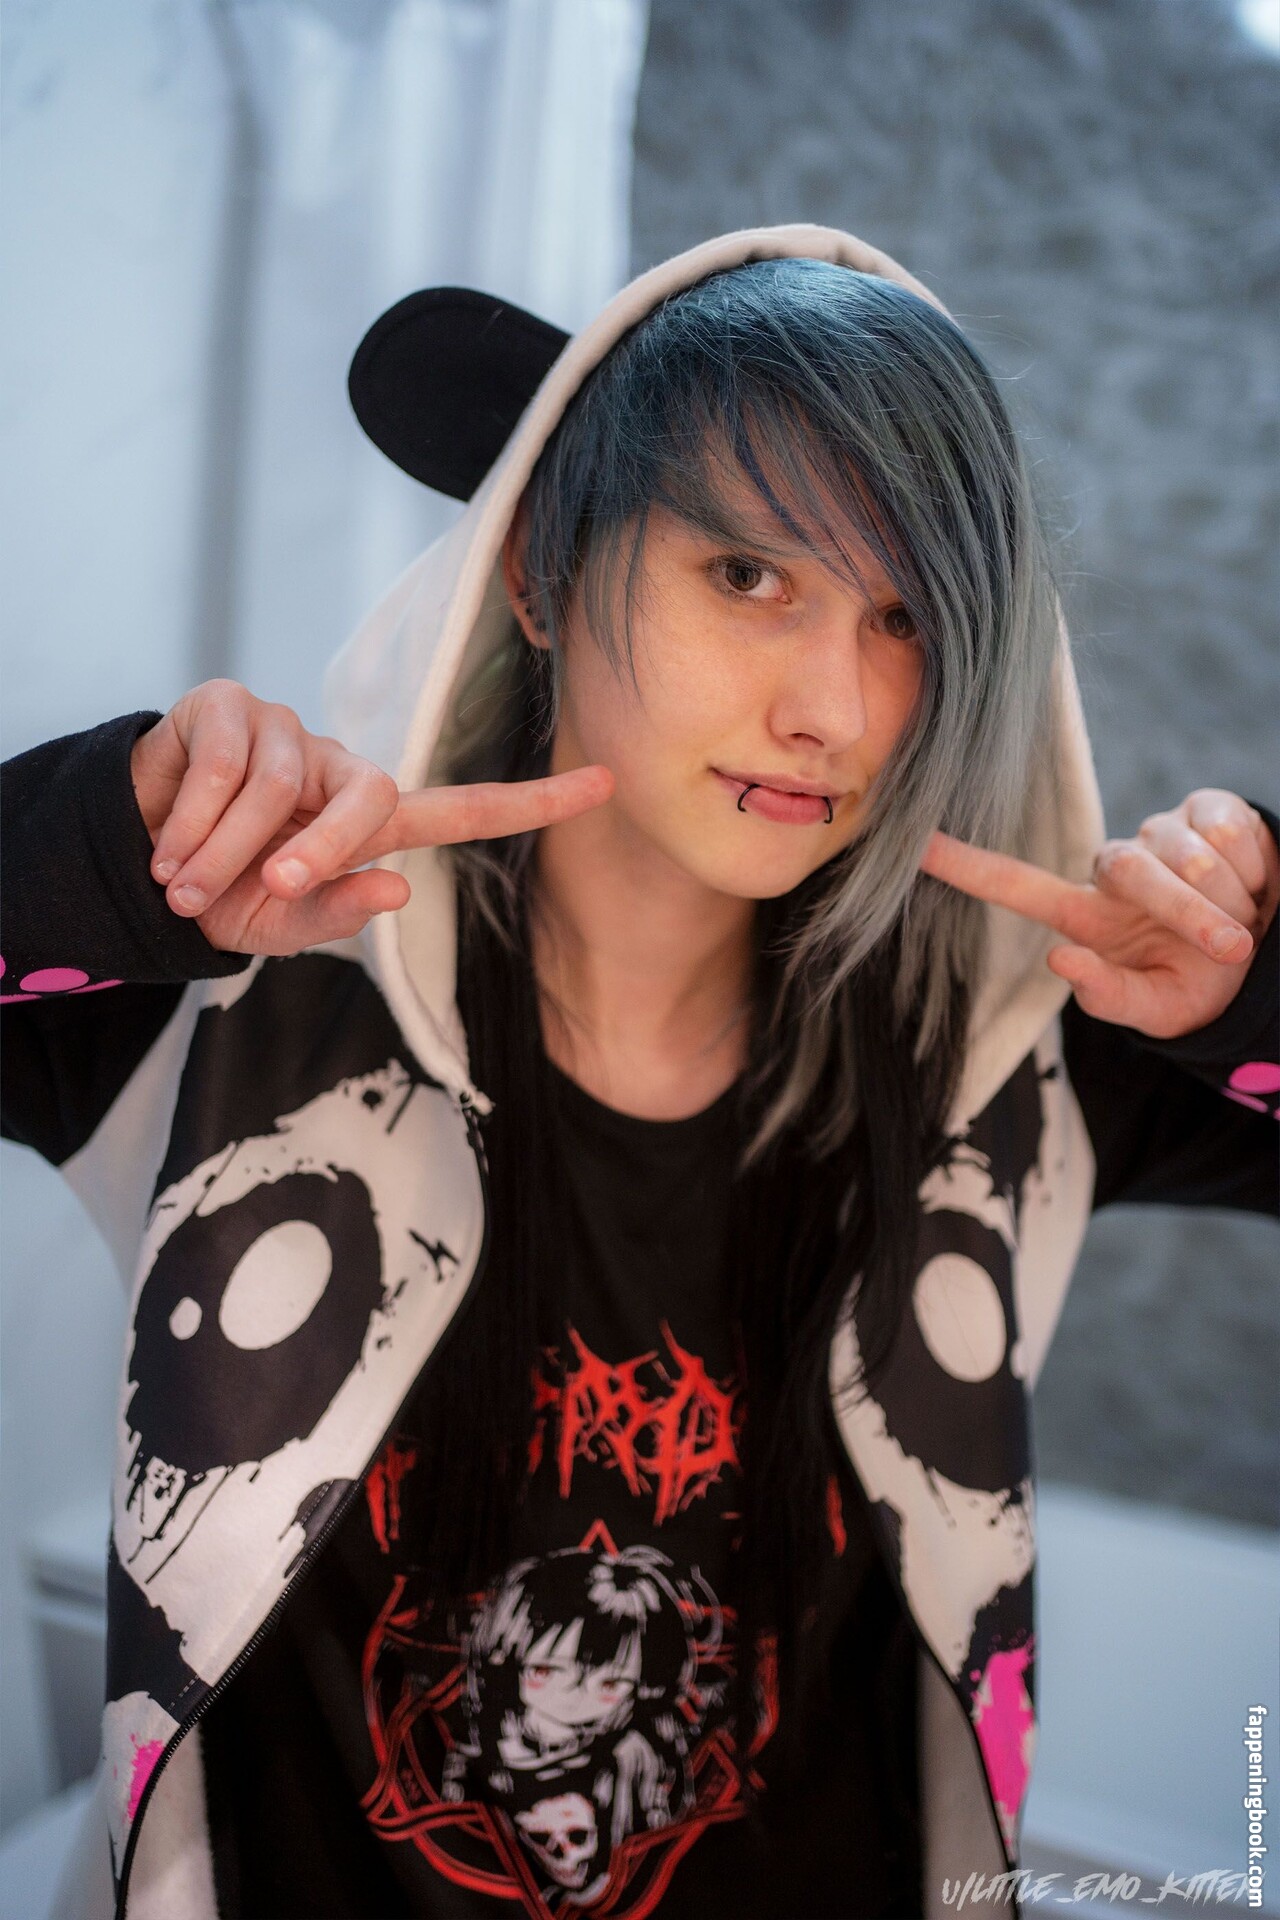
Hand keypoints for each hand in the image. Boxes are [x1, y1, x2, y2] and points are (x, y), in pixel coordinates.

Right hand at [130, 680, 613, 957]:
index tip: (609, 784)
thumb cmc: (222, 895)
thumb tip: (396, 888)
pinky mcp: (229, 704)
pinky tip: (165, 845)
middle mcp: (339, 767)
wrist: (133, 859)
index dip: (537, 803)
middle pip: (373, 796)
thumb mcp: (279, 927)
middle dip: (320, 850)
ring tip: (184, 883)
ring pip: (278, 788)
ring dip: (224, 852)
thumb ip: (337, 914)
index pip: (466, 812)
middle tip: (266, 889)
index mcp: (369, 823)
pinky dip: (191, 821)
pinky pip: (226, 763)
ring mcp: (288, 727)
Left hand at [918, 789, 1279, 1038]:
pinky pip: (1221, 824)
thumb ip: (1108, 997)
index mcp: (1085, 914)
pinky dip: (1249, 865)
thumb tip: (1060, 962)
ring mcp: (1156, 831)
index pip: (1012, 882)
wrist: (1267, 960)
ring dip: (1225, 894)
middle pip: (1129, 867)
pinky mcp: (1205, 808)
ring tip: (1241, 921)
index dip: (964, 864)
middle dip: (1188, 911)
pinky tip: (1254, 886)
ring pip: (1182, 847)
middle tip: (1229, 947)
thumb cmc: (1196, 985)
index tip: (913, 842)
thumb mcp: (1155, 1010)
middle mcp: (1112, 867)